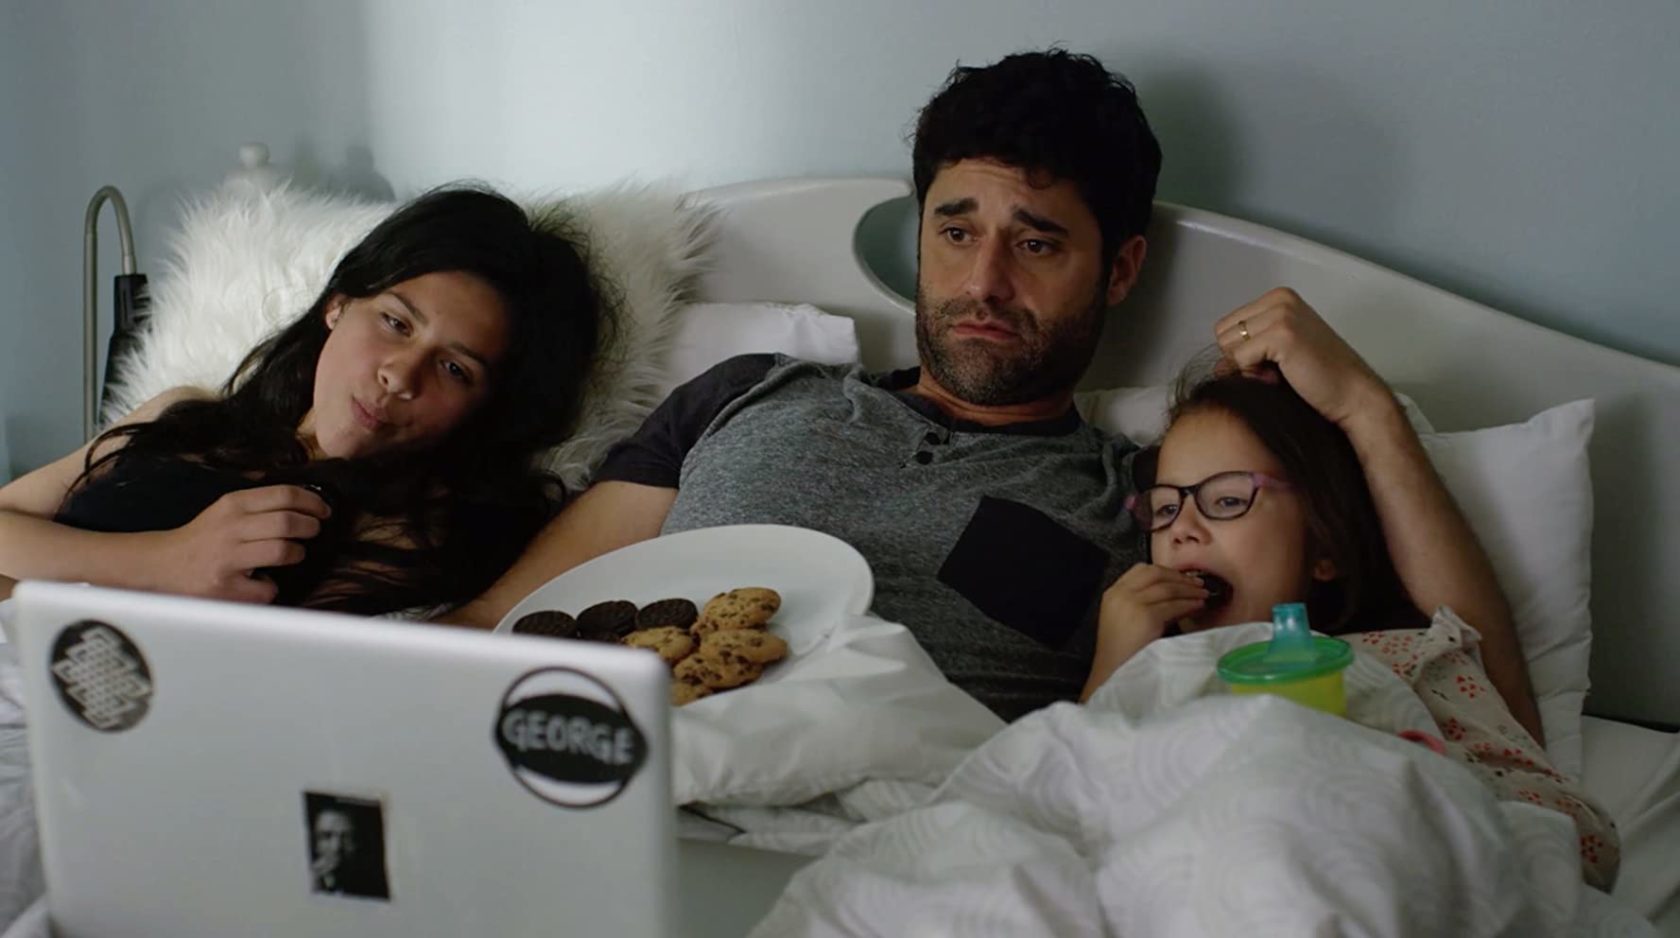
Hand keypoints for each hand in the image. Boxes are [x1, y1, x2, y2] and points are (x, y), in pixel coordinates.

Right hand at [147, 485, 331, 602]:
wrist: (162, 565)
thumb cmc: (203, 538)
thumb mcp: (226, 510)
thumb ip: (259, 505)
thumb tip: (306, 503)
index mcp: (233, 504)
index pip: (283, 495)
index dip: (311, 502)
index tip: (323, 510)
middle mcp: (230, 528)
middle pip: (288, 522)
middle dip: (310, 527)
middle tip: (313, 531)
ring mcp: (227, 558)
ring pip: (282, 550)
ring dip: (297, 553)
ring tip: (294, 554)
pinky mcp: (226, 587)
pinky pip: (267, 588)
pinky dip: (271, 587)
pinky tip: (262, 582)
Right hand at [1094, 563, 1208, 668]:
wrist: (1114, 674)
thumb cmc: (1121, 654)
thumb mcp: (1125, 621)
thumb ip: (1142, 605)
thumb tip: (1175, 597)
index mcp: (1113, 593)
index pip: (1140, 570)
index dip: (1164, 571)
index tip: (1179, 577)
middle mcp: (1121, 594)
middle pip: (1155, 574)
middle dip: (1178, 577)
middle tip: (1197, 582)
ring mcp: (1133, 604)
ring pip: (1167, 588)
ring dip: (1189, 589)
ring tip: (1203, 593)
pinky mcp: (1147, 616)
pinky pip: (1174, 605)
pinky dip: (1189, 604)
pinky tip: (1199, 606)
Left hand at [1213, 288, 1393, 429]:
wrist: (1353, 395)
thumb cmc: (1320, 378)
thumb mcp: (1277, 355)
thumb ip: (1246, 351)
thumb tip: (1217, 365)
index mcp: (1280, 298)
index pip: (1228, 326)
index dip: (1241, 353)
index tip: (1273, 362)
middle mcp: (1280, 299)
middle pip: (1223, 334)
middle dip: (1241, 359)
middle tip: (1276, 370)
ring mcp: (1282, 314)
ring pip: (1228, 346)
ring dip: (1247, 368)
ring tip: (1280, 373)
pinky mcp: (1282, 334)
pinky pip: (1238, 359)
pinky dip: (1253, 376)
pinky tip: (1280, 378)